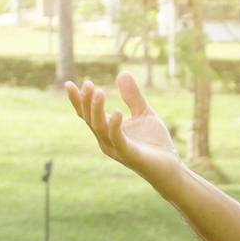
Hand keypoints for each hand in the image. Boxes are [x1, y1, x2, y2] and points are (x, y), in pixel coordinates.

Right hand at [65, 70, 180, 183]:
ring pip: (100, 128)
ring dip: (97, 110)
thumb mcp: (143, 113)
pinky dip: (115, 125)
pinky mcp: (129, 155)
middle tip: (89, 84)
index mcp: (107, 130)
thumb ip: (132, 96)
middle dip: (87, 102)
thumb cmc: (155, 143)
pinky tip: (118, 112)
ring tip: (100, 92)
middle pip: (90, 119)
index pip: (87, 114)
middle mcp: (106, 140)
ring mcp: (116, 149)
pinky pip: (118, 139)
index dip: (78, 100)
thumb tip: (122, 73)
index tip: (69, 84)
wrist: (170, 167)